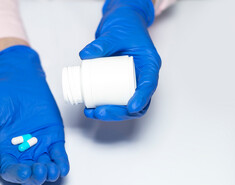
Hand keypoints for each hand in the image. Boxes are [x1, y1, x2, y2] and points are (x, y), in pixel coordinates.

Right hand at [0, 45, 69, 184]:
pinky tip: (62, 168)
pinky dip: (62, 163)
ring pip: (46, 167)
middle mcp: (23, 154)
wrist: (17, 81)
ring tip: (50, 170)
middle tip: (38, 171)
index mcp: (5, 153)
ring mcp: (39, 146)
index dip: (17, 175)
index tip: (23, 172)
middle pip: (30, 174)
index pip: (11, 171)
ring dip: (49, 173)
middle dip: (35, 177)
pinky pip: (59, 154)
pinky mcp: (53, 138)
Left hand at [80, 0, 160, 120]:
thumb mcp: (114, 33)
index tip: (131, 107)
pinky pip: (115, 99)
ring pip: (126, 105)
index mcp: (148, 64)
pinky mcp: (119, 83)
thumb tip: (85, 55)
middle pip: (138, 102)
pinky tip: (90, 109)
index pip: (149, 85)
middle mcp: (142, 76)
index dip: (141, 98)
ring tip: (92, 112)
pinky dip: (104, 106)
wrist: (121, 21)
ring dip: (111, 113)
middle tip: (101, 112)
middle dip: (120, 112)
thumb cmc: (126, 25)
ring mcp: (130, 81)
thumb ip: (101, 43)